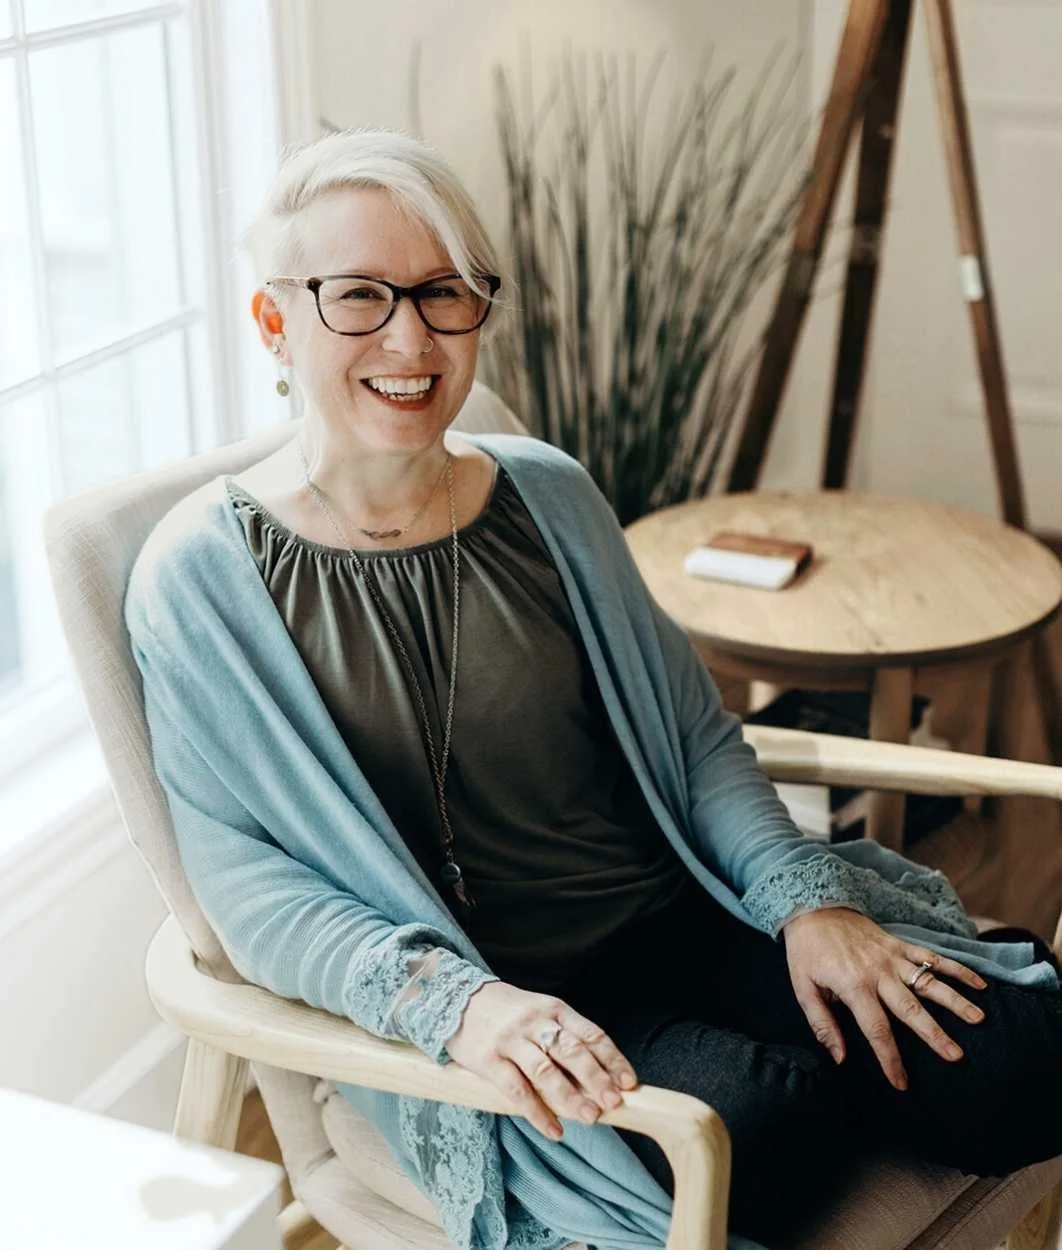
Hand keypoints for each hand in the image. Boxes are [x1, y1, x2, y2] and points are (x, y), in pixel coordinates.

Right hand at [445, 981, 638, 1139]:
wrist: (455, 998)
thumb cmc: (507, 1012)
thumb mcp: (540, 1013)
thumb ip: (564, 1038)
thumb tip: (598, 1078)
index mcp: (553, 1008)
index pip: (590, 1034)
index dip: (612, 1059)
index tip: (629, 1083)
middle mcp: (534, 1022)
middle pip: (571, 1051)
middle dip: (596, 1078)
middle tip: (614, 1103)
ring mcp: (510, 1040)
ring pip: (546, 1070)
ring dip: (570, 1097)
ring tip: (590, 1118)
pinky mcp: (488, 1059)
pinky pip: (516, 1089)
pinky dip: (537, 1112)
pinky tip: (553, 1129)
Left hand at [781, 906, 987, 1090]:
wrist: (813, 905)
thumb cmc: (806, 951)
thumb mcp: (802, 987)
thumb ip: (821, 1023)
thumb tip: (839, 1057)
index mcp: (852, 986)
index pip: (876, 1030)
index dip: (889, 1059)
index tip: (901, 1083)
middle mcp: (878, 972)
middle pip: (910, 1008)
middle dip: (934, 1034)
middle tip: (956, 1056)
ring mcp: (892, 956)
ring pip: (928, 981)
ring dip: (955, 1000)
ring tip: (978, 1019)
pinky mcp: (899, 944)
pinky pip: (931, 956)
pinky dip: (956, 969)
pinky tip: (978, 983)